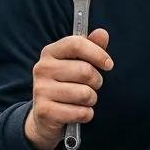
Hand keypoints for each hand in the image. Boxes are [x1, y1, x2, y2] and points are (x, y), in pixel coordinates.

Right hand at [24, 28, 112, 149]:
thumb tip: (102, 33)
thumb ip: (91, 47)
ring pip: (84, 94)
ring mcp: (41, 89)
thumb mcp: (78, 63)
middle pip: (85, 71)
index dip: (98, 53)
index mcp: (50, 52)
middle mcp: (42, 68)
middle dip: (97, 81)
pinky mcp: (44, 111)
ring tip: (83, 100)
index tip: (108, 64)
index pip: (76, 44)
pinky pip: (80, 112)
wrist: (46, 116)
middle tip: (92, 86)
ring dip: (91, 99)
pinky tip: (78, 112)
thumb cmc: (67, 84)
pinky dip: (86, 114)